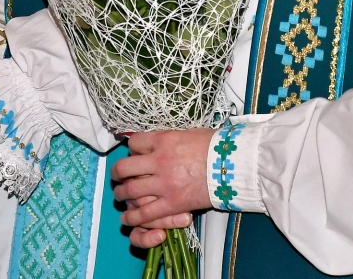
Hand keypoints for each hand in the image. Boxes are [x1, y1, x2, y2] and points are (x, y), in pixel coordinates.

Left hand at [111, 129, 213, 248]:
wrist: (234, 165)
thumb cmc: (216, 146)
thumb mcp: (189, 133)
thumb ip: (170, 138)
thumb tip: (158, 141)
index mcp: (163, 140)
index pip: (134, 143)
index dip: (132, 149)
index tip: (136, 154)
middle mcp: (159, 161)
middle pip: (124, 168)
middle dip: (117, 173)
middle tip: (118, 176)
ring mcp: (164, 184)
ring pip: (130, 191)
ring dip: (121, 194)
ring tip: (121, 195)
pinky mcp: (172, 204)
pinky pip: (144, 214)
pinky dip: (132, 218)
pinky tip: (126, 218)